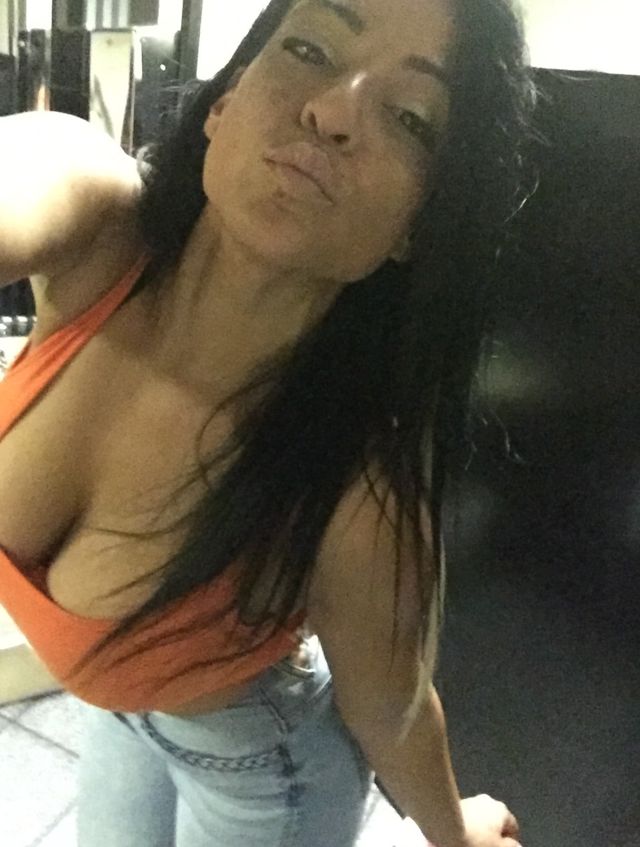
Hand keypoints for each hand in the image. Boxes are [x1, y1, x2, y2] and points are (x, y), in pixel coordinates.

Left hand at [395, 794, 521, 846]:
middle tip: (487, 845)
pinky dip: (465, 826)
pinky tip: (459, 836)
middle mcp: (485, 800)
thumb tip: (515, 846)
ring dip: (478, 831)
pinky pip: (464, 818)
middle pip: (494, 822)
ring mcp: (468, 800)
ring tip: (471, 842)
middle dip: (492, 835)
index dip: (510, 840)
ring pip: (478, 820)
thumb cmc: (475, 839)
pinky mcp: (452, 803)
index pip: (512, 826)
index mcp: (500, 809)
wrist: (443, 826)